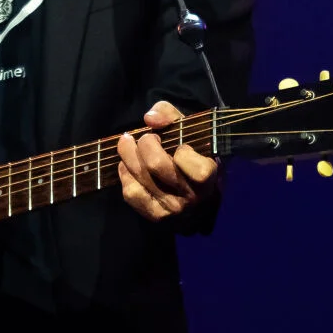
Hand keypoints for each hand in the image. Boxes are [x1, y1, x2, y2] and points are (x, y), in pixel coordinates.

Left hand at [116, 100, 220, 222]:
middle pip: (156, 165)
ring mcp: (173, 210)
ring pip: (140, 178)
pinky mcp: (155, 217)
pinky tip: (127, 166)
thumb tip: (150, 119)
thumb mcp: (189, 130)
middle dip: (145, 143)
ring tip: (128, 144)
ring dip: (128, 155)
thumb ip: (170, 115)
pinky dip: (125, 175)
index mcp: (208, 178)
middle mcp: (192, 197)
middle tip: (146, 138)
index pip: (192, 165)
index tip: (179, 144)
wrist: (196, 195)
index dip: (182, 151)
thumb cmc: (192, 156)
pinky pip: (131, 193)